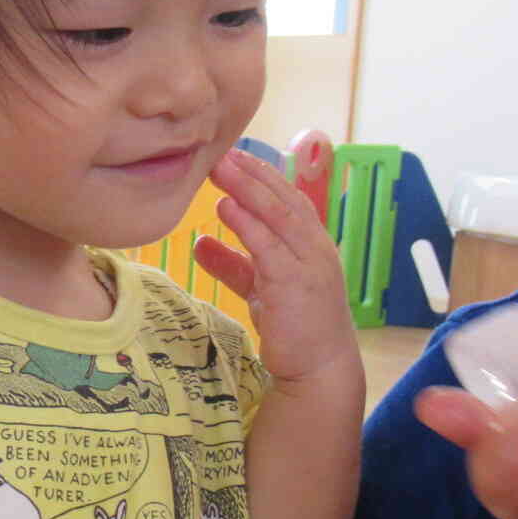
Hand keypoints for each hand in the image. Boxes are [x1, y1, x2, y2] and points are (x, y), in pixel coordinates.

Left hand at [193, 148, 358, 385]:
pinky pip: (268, 246)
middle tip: (222, 150)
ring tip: (219, 167)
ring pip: (276, 216)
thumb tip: (199, 243)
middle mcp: (314, 246)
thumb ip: (233, 263)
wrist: (318, 367)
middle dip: (252, 172)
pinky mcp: (295, 284)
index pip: (287, 198)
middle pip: (282, 199)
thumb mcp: (259, 288)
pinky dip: (247, 223)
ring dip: (246, 188)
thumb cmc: (293, 327)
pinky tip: (225, 206)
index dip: (261, 175)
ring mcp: (308, 263)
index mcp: (310, 243)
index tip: (234, 154)